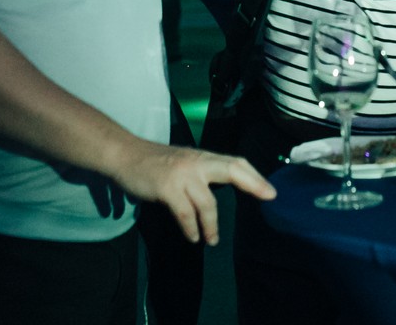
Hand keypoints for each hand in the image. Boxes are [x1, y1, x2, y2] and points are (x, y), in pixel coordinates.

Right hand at [114, 141, 274, 244]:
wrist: (125, 155)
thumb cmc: (155, 162)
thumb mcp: (184, 162)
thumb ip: (202, 172)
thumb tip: (225, 186)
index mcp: (203, 157)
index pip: (235, 162)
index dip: (254, 175)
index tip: (270, 191)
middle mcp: (197, 163)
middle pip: (232, 169)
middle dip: (253, 183)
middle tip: (268, 197)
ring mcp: (182, 174)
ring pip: (207, 202)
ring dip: (212, 225)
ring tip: (212, 240)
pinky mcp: (167, 188)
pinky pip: (185, 213)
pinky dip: (191, 228)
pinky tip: (193, 237)